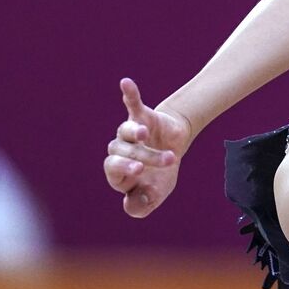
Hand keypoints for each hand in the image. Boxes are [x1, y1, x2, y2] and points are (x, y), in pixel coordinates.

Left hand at [104, 78, 192, 218]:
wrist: (174, 148)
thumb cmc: (160, 174)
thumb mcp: (157, 194)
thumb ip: (143, 205)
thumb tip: (129, 206)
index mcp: (119, 171)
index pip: (114, 171)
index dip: (123, 171)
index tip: (139, 174)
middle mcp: (119, 150)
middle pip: (124, 153)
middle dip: (138, 158)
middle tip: (148, 164)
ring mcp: (130, 132)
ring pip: (126, 131)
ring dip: (134, 132)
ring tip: (145, 134)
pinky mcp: (142, 116)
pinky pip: (133, 104)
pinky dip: (130, 94)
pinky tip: (125, 82)